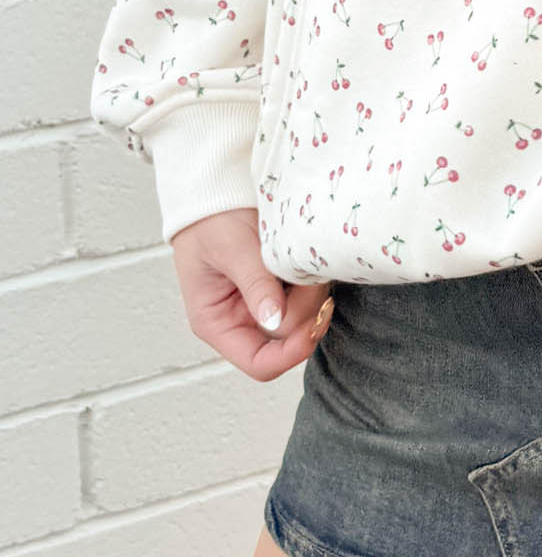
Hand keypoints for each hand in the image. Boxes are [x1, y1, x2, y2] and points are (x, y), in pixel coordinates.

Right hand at [169, 208, 332, 380]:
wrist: (217, 193)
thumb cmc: (211, 220)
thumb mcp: (231, 249)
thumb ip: (255, 284)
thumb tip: (275, 320)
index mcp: (217, 324)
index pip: (259, 363)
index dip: (290, 353)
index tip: (315, 323)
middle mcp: (242, 323)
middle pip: (289, 340)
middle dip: (306, 309)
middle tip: (307, 273)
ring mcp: (264, 308)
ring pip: (304, 319)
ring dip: (312, 292)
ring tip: (302, 259)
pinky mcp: (282, 292)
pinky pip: (308, 299)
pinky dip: (312, 283)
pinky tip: (305, 261)